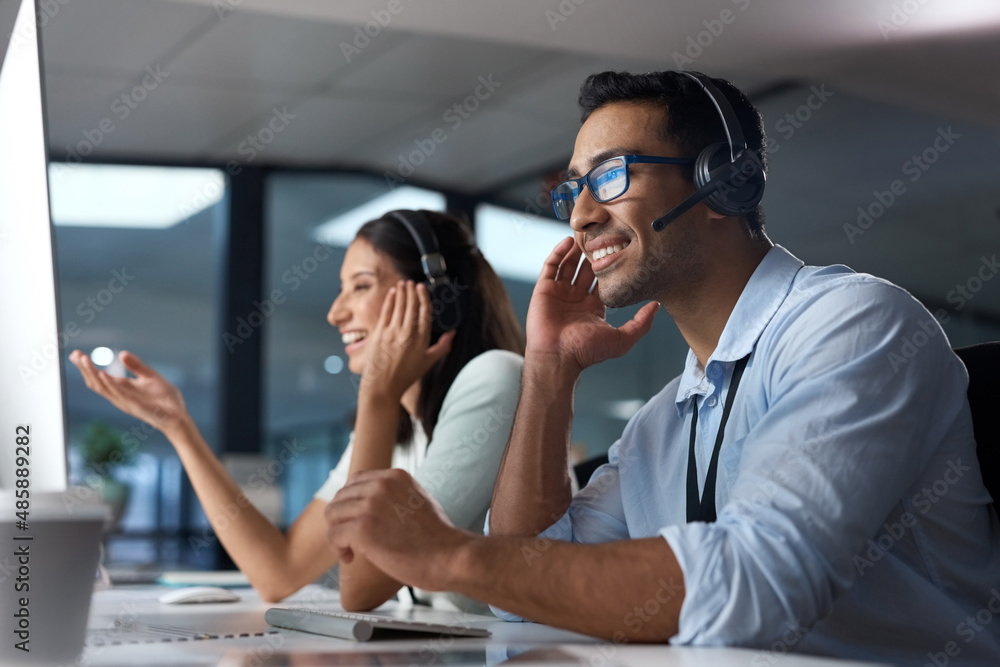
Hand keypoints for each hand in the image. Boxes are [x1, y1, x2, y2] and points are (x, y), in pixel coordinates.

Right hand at [69, 349, 189, 436]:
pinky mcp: (134, 406)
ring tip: (84, 359)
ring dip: (92, 373)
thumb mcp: (150, 377)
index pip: (99, 377)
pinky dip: (109, 384)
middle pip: (95, 382)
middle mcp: (119, 396)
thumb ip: (136, 366)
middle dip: (84, 369)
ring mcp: (125, 402)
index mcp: (122, 388)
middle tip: (75, 354)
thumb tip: (121, 354)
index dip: (86, 367)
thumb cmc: (165, 399)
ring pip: (103, 388)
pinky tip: (103, 373)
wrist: (178, 415)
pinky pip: (118, 394)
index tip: (76, 354)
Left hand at [325, 469, 470, 591]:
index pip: (355, 480)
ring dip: (337, 534)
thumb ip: (397, 496)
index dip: (350, 502)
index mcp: (395, 477)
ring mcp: (371, 506)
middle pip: (341, 496)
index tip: (356, 521)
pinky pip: (334, 535)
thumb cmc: (438, 538)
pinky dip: (338, 549)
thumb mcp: (419, 500)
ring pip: (332, 514)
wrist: (450, 557)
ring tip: (350, 550)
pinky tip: (351, 558)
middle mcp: (381, 485)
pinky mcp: (363, 529)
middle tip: (351, 540)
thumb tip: (375, 504)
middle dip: (341, 519)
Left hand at [360, 281, 455, 401]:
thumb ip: (442, 347)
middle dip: (411, 292)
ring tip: (403, 284)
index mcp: (421, 340)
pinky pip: (386, 312)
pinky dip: (390, 301)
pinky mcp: (379, 333)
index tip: (422, 288)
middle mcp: (407, 334)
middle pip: (411, 307)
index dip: (424, 298)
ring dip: (401, 293)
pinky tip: (392, 293)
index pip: (425, 313)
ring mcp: (392, 333)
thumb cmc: (406, 376)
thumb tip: (453, 333)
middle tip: (412, 282)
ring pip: (399, 306)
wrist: (383, 386)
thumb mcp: (428, 362)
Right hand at [526, 238, 657, 374]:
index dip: (608, 265)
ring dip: (575, 250)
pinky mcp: (544, 290)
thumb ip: (641, 323)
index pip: (602, 281)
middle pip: (584, 269)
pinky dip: (558, 253)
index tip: (618, 249)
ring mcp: (559, 293)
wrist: (558, 357)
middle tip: (602, 236)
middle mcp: (576, 298)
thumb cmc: (587, 352)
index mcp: (593, 307)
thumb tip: (657, 305)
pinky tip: (567, 242)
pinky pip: (551, 267)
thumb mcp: (622, 339)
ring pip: (568, 265)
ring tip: (585, 234)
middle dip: (592, 254)